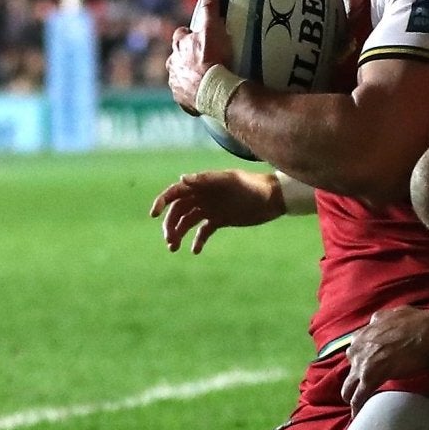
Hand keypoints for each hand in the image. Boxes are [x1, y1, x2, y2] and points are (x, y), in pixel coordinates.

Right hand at [150, 170, 282, 253]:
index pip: (176, 191)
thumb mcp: (231, 181)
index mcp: (203, 184)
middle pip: (178, 210)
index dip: (162, 201)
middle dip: (170, 224)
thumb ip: (207, 179)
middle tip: (169, 241)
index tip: (154, 214)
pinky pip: (203, 231)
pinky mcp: (220, 220)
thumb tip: (182, 178)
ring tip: (175, 248)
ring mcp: (211, 208)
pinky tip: (195, 251)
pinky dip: (197, 241)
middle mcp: (204, 196)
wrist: (274, 198)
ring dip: (179, 234)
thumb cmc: (254, 186)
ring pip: (187, 222)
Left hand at [166, 13, 234, 113]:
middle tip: (202, 59)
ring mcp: (176, 83)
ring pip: (179, 76)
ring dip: (188, 76)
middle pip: (177, 57)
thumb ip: (210, 10)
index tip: (199, 36)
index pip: (181, 34)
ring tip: (204, 79)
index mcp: (179, 45)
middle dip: (186, 57)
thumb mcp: (213, 29)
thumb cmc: (213, 57)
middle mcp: (173, 64)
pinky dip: (192, 94)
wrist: (213, 89)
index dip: (190, 35)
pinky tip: (203, 93)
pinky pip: (185, 95)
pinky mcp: (181, 99)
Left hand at [341, 308, 428, 410]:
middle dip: (356, 378)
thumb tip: (378, 322)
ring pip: (348, 386)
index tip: (369, 367)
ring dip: (352, 395)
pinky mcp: (370, 378)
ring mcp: (362, 364)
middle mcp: (358, 347)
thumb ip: (382, 320)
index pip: (356, 350)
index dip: (363, 359)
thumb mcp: (395, 313)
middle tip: (365, 386)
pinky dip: (357, 407)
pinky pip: (358, 397)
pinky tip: (358, 415)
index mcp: (364, 333)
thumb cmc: (418, 322)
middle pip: (351, 369)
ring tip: (357, 405)